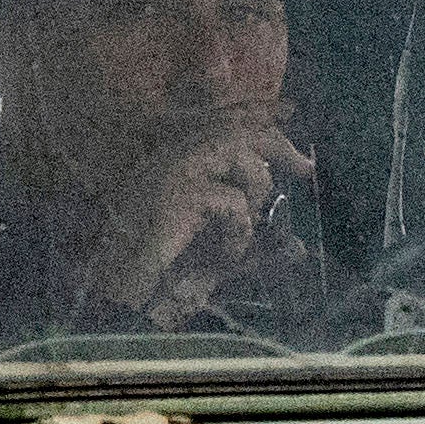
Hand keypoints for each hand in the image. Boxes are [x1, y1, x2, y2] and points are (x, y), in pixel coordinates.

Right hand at [83, 115, 310, 324]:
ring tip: (241, 230)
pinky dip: (238, 233)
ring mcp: (173, 172)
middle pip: (237, 129)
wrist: (118, 296)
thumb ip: (255, 252)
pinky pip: (233, 203)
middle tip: (306, 169)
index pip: (224, 127)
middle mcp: (170, 158)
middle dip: (277, 146)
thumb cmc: (163, 281)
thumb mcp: (219, 260)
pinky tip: (224, 257)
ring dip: (254, 194)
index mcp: (174, 163)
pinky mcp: (179, 194)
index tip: (295, 152)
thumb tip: (299, 249)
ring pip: (239, 155)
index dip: (262, 129)